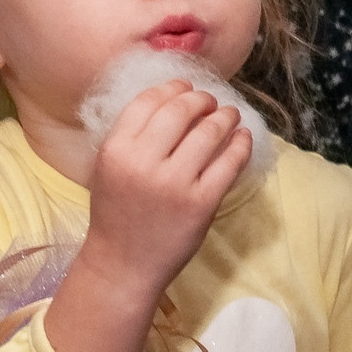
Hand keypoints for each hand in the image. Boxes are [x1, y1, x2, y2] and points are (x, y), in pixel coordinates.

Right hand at [78, 82, 249, 297]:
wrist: (123, 265)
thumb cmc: (116, 213)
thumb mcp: (108, 168)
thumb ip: (132, 135)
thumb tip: (173, 97)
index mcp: (116, 150)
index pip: (148, 101)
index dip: (171, 87)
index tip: (185, 86)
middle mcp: (144, 163)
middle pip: (181, 110)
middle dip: (201, 98)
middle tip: (210, 100)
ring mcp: (175, 183)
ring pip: (210, 132)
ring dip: (226, 116)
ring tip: (231, 115)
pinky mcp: (201, 203)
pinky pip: (230, 162)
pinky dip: (241, 144)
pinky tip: (243, 137)